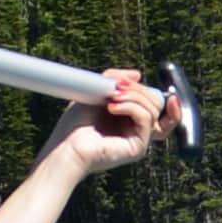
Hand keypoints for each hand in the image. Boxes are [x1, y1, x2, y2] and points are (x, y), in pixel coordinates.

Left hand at [41, 68, 174, 176]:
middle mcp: (136, 129)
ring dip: (133, 97)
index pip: (151, 100)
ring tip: (110, 99)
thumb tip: (137, 74)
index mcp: (128, 117)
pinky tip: (111, 108)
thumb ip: (115, 80)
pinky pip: (146, 119)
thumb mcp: (96, 92)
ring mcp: (139, 139)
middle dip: (138, 90)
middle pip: (155, 102)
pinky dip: (131, 107)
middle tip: (116, 88)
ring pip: (153, 108)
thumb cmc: (75, 124)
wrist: (66, 148)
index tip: (132, 79)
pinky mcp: (138, 147)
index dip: (145, 89)